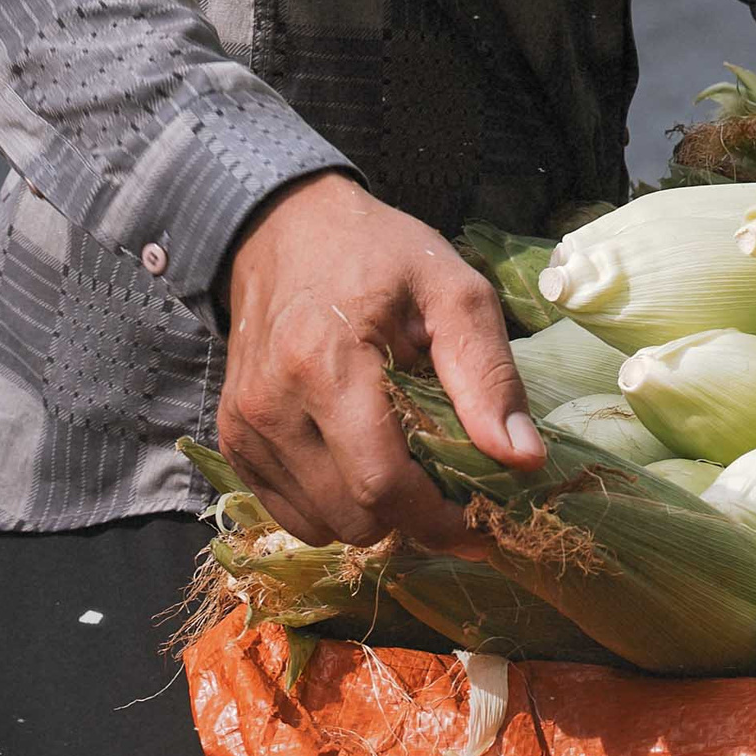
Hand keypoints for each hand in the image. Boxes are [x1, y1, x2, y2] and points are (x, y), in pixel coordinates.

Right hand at [216, 171, 541, 550]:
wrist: (286, 229)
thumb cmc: (379, 253)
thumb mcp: (453, 290)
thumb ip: (488, 375)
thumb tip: (523, 461)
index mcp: (328, 364)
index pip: (382, 483)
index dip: (439, 520)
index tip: (485, 527)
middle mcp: (273, 406)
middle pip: (353, 515)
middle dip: (412, 515)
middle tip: (449, 480)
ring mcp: (245, 428)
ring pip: (321, 525)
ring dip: (372, 513)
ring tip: (405, 459)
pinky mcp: (233, 439)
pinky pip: (290, 511)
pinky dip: (334, 503)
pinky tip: (360, 455)